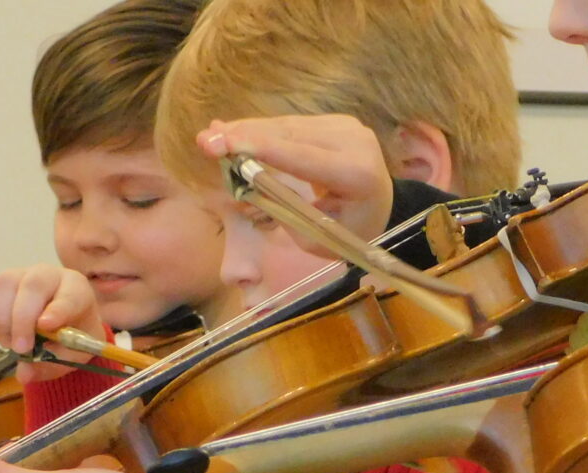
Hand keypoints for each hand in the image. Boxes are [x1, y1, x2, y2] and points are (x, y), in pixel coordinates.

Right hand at [0, 265, 104, 382]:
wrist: (57, 325)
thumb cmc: (70, 336)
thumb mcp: (71, 355)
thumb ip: (52, 364)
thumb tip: (24, 375)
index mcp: (76, 289)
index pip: (69, 295)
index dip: (57, 310)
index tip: (45, 326)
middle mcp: (47, 275)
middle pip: (32, 285)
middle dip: (22, 319)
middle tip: (20, 348)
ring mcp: (19, 275)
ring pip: (4, 286)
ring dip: (2, 320)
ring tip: (11, 345)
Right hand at [198, 114, 395, 246]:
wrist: (383, 207)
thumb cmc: (350, 231)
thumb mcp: (318, 236)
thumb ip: (283, 210)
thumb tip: (241, 184)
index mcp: (358, 175)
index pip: (303, 158)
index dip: (261, 150)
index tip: (224, 145)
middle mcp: (355, 142)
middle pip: (290, 137)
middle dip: (243, 138)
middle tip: (204, 141)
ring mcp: (346, 126)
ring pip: (286, 127)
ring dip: (246, 132)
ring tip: (210, 136)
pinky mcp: (336, 121)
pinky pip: (291, 126)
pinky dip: (261, 131)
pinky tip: (231, 132)